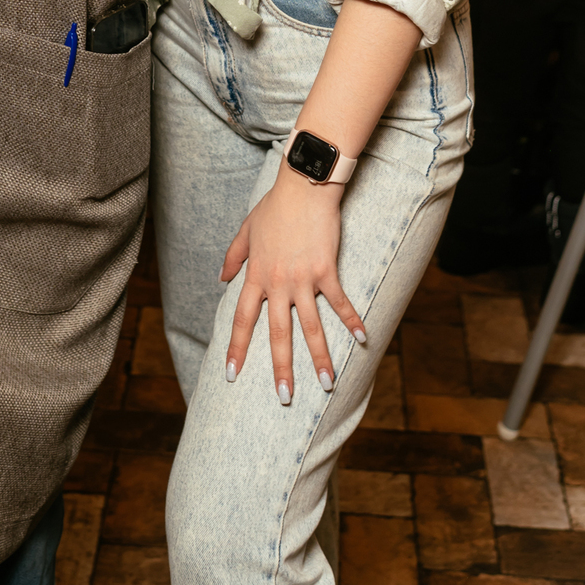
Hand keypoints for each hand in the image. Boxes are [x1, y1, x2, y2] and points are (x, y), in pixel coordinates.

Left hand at [222, 160, 365, 402]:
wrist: (303, 186)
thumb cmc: (275, 207)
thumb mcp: (246, 230)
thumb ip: (233, 256)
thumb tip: (221, 279)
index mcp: (256, 275)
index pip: (243, 319)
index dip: (237, 348)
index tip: (231, 374)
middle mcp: (277, 283)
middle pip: (278, 334)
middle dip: (281, 369)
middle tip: (284, 398)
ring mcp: (302, 279)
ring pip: (310, 327)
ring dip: (320, 358)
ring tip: (327, 385)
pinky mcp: (327, 271)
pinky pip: (339, 303)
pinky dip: (352, 321)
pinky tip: (363, 340)